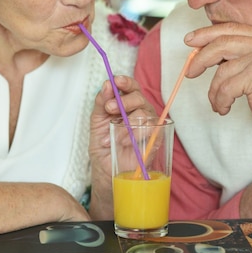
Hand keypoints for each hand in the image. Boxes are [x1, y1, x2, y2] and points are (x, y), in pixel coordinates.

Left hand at [88, 75, 155, 218]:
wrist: (106, 171)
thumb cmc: (103, 145)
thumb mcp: (96, 122)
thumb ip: (101, 103)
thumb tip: (106, 84)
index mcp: (126, 104)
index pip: (131, 86)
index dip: (125, 81)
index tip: (116, 81)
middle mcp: (140, 111)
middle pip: (139, 96)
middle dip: (124, 100)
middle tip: (109, 109)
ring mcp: (149, 125)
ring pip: (144, 112)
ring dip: (126, 122)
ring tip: (113, 134)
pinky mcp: (155, 139)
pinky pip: (151, 129)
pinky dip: (135, 134)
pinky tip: (123, 141)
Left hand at [184, 22, 251, 154]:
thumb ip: (239, 54)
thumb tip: (204, 51)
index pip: (230, 28)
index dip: (206, 34)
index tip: (189, 41)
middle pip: (221, 43)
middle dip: (200, 58)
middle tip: (190, 72)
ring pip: (222, 70)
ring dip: (214, 91)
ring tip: (218, 102)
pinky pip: (226, 87)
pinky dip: (220, 100)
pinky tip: (225, 108)